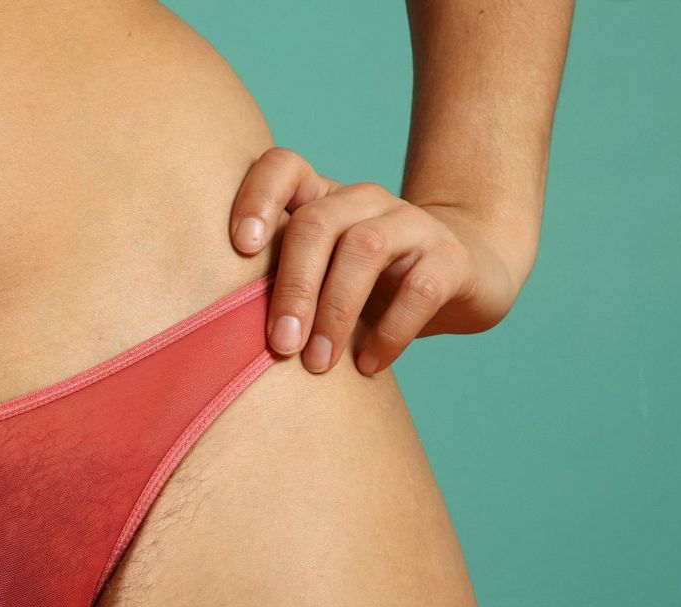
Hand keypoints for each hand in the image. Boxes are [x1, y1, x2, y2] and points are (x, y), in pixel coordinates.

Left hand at [230, 146, 523, 374]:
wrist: (462, 277)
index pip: (282, 167)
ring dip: (335, 312)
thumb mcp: (317, 282)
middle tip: (281, 345)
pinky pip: (418, 289)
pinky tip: (367, 365)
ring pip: (364, 248)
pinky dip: (388, 332)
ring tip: (318, 363)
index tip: (241, 248)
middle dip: (293, 287)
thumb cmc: (365, 288)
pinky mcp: (450, 258)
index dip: (258, 198)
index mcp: (320, 199)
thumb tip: (218, 346)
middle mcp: (363, 200)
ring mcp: (410, 222)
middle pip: (317, 222)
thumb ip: (275, 293)